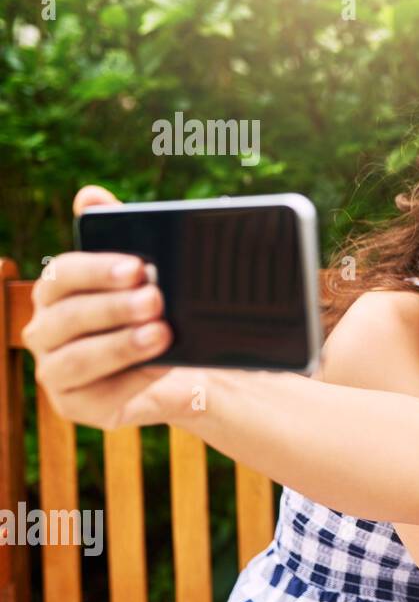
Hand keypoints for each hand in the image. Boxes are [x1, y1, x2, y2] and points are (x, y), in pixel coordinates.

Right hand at [21, 185, 197, 429]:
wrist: (190, 368)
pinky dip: (133, 380)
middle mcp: (45, 331)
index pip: (62, 275)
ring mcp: (55, 371)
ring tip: (161, 333)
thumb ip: (119, 232)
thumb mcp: (148, 274)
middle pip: (66, 317)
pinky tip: (161, 368)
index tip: (138, 266)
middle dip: (112, 308)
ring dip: (120, 345)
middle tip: (155, 299)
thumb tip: (89, 194)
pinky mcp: (76, 407)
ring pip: (76, 359)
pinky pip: (98, 395)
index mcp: (57, 292)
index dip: (97, 270)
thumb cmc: (160, 312)